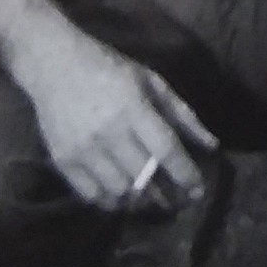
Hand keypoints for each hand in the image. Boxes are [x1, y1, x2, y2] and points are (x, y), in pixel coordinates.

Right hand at [20, 25, 217, 212]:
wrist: (55, 64)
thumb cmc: (110, 69)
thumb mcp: (152, 81)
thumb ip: (183, 115)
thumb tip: (212, 146)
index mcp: (134, 108)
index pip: (166, 151)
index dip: (186, 175)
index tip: (198, 191)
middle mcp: (109, 132)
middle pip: (143, 178)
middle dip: (165, 196)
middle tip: (176, 201)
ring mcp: (83, 148)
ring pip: (118, 191)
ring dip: (138, 201)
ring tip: (149, 199)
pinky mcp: (63, 159)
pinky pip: (91, 194)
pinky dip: (110, 201)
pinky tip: (121, 197)